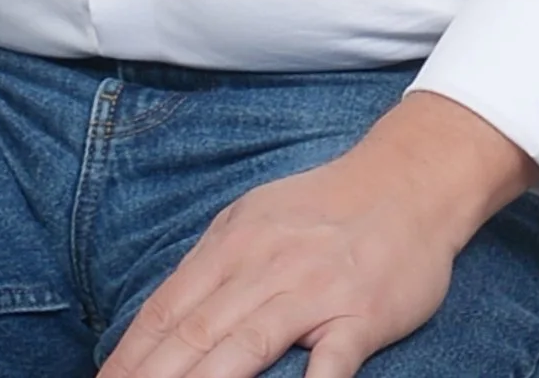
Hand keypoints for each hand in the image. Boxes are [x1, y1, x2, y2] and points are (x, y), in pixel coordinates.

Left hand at [106, 93, 531, 377]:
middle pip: (194, 333)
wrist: (406, 181)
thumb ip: (216, 268)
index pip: (166, 310)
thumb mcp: (256, 222)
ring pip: (245, 345)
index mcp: (231, 245)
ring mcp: (311, 291)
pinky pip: (329, 360)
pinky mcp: (359, 314)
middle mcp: (262, 267)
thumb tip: (166, 316)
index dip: (131, 354)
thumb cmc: (325, 208)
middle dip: (152, 376)